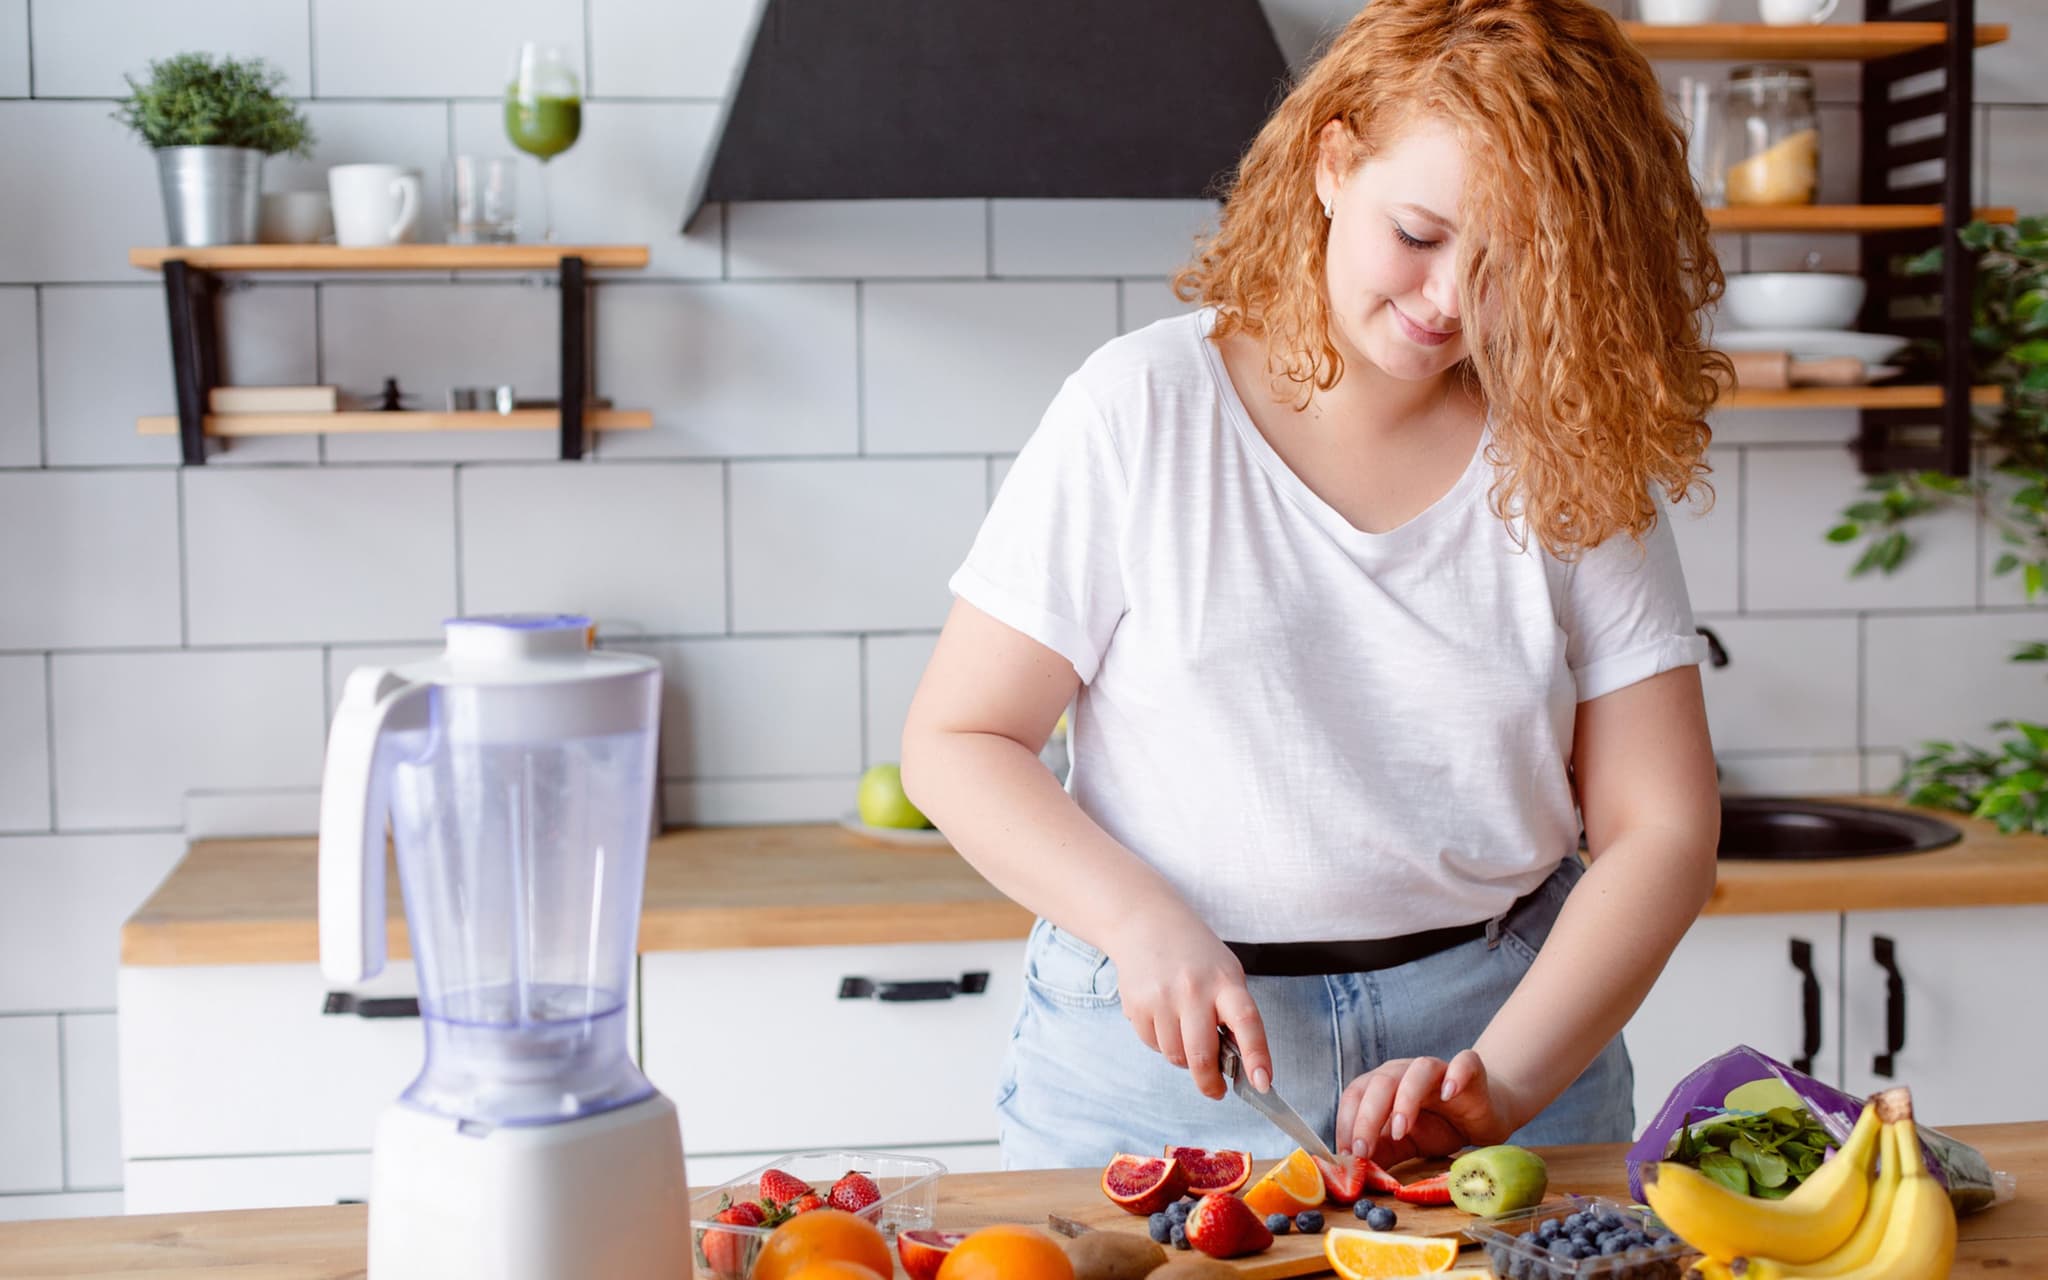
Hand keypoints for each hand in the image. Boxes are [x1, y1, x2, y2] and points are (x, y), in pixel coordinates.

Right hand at [1106, 906, 1270, 1100]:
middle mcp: (1193, 989)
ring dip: (1183, 1057)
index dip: (1257, 1056)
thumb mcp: (1225, 974)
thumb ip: (1233, 1014)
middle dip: (1210, 1082)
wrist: (1146, 923)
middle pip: (1202, 1054)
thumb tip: (1240, 1066)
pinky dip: (1161, 1043)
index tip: (1262, 1084)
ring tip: (1185, 1032)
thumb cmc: (1195, 955)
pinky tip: (1163, 1019)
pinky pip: (1152, 1045)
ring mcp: (1161, 997)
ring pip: (1175, 1056)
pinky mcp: (1136, 1004)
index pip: (1246, 1022)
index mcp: (1225, 981)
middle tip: (1216, 1091)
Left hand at [1335, 1051, 1516, 1166]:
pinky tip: (1449, 1094)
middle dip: (1367, 1118)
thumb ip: (1381, 1152)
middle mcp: (1406, 1071)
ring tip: (1401, 1130)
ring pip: (1417, 1072)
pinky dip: (1455, 1076)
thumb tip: (1352, 1171)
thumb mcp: (1405, 1144)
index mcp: (1384, 1085)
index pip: (1356, 1094)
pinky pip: (1463, 1063)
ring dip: (1405, 1100)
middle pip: (1381, 1083)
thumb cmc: (1440, 1126)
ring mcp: (1439, 1069)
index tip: (1346, 1155)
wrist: (1484, 1114)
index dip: (1346, 1123)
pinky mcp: (1471, 1070)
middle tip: (1363, 1151)